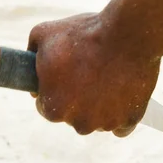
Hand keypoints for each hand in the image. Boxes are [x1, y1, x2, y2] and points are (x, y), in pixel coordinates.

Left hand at [27, 13, 159, 136]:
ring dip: (101, 108)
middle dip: (79, 100)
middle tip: (89, 75)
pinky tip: (122, 101)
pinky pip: (123, 128)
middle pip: (75, 117)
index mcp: (53, 108)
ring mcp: (107, 124)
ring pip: (99, 122)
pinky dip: (122, 117)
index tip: (65, 79)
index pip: (47, 108)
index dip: (55, 91)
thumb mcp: (44, 34)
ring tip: (109, 80)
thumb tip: (31, 73)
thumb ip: (31, 57)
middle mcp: (79, 123)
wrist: (128, 35)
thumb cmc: (85, 34)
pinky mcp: (131, 120)